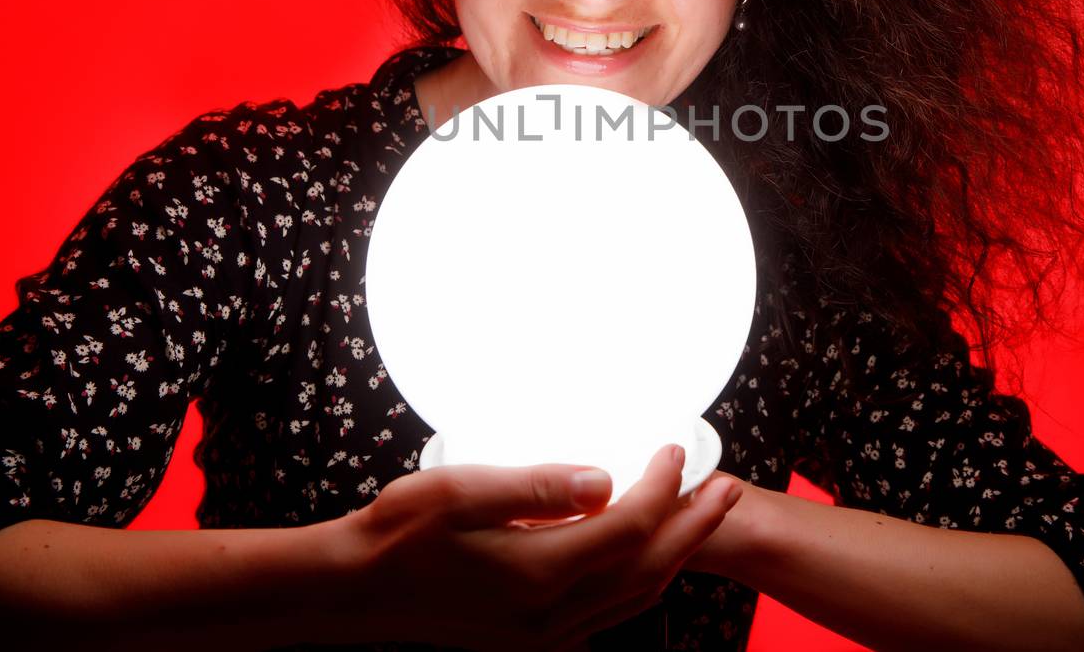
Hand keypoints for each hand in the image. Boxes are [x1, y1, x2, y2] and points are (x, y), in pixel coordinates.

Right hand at [311, 444, 743, 650]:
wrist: (355, 591)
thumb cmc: (398, 534)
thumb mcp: (461, 492)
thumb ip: (537, 485)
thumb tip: (603, 479)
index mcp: (539, 572)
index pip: (630, 526)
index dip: (663, 486)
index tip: (674, 449)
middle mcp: (551, 614)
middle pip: (648, 568)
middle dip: (696, 525)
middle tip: (727, 484)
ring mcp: (544, 633)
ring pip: (635, 596)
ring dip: (676, 553)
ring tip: (700, 515)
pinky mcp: (531, 637)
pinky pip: (608, 612)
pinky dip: (640, 580)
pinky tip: (643, 557)